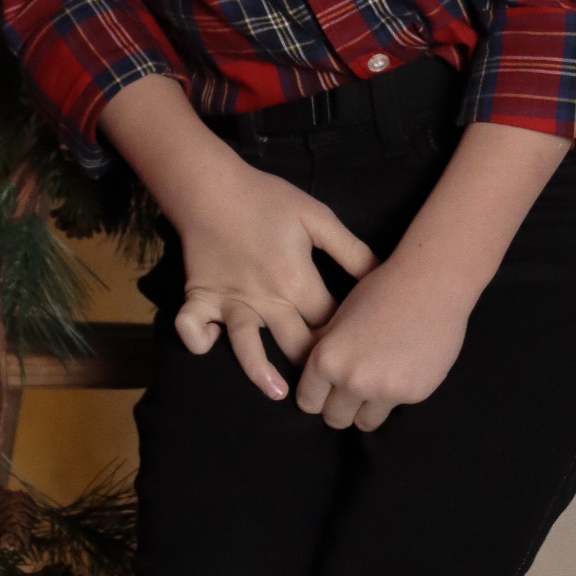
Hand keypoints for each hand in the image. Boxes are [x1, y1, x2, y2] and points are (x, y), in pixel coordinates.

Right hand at [172, 148, 376, 401]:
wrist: (212, 183)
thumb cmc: (267, 199)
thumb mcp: (316, 217)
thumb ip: (351, 250)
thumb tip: (384, 278)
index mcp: (296, 280)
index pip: (329, 322)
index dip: (346, 335)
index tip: (358, 343)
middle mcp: (265, 298)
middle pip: (296, 343)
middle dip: (315, 364)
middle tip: (330, 380)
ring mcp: (230, 300)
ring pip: (247, 346)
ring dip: (262, 372)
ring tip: (278, 392)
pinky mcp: (200, 296)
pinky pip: (191, 326)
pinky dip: (198, 338)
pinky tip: (210, 344)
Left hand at [296, 254, 469, 430]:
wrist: (428, 285)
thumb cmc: (380, 289)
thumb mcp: (339, 316)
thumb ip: (327, 349)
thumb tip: (318, 374)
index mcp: (327, 359)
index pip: (308, 401)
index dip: (314, 396)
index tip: (323, 392)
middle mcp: (352, 381)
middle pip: (334, 419)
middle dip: (338, 408)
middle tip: (347, 394)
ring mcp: (384, 392)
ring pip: (364, 423)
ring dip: (365, 410)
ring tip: (373, 387)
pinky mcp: (413, 396)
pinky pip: (394, 409)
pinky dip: (393, 398)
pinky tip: (399, 373)